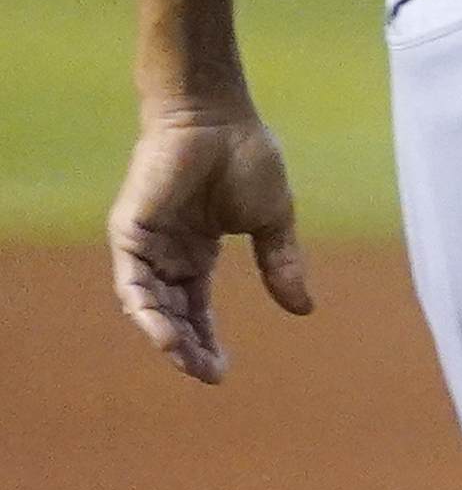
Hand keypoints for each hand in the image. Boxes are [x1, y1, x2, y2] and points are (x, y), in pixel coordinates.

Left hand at [110, 110, 312, 383]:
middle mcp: (167, 256)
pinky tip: (165, 334)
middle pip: (172, 315)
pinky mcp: (129, 234)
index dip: (207, 341)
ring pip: (148, 306)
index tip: (221, 370)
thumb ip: (281, 263)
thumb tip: (305, 309)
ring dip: (166, 336)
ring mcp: (146, 246)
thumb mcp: (272, 219)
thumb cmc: (246, 156)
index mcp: (196, 254)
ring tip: (187, 360)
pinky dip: (145, 311)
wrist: (218, 117)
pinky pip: (131, 284)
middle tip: (208, 372)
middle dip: (188, 348)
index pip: (196, 310)